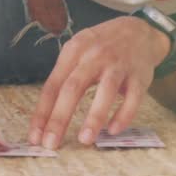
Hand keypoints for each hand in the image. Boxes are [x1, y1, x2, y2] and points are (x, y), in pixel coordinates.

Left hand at [29, 16, 169, 148]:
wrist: (138, 31)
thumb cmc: (100, 47)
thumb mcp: (77, 51)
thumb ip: (63, 77)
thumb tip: (44, 115)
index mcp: (74, 51)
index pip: (53, 85)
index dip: (42, 112)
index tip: (35, 137)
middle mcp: (95, 56)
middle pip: (73, 88)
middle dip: (59, 118)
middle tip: (51, 144)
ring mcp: (118, 65)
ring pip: (105, 91)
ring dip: (94, 117)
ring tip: (84, 140)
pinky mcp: (140, 76)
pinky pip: (132, 98)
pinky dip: (123, 115)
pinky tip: (113, 130)